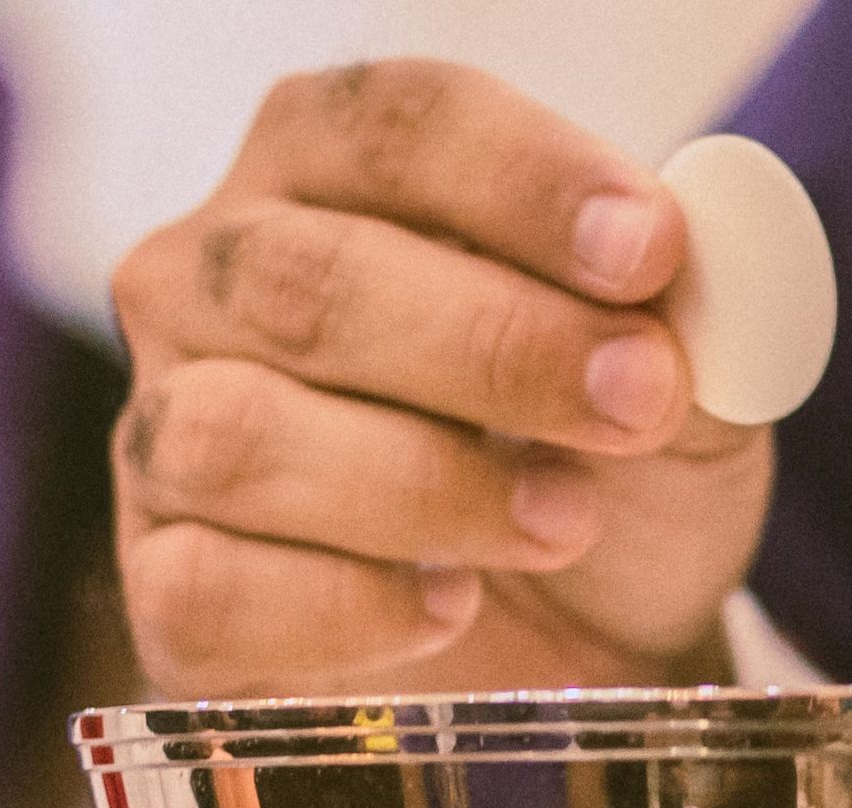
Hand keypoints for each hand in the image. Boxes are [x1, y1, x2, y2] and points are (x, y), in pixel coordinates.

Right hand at [113, 59, 771, 697]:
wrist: (578, 638)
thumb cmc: (601, 462)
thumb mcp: (682, 379)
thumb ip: (688, 313)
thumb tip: (678, 273)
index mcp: (328, 172)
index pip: (393, 126)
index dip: (522, 178)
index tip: (651, 251)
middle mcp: (213, 283)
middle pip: (308, 280)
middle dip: (492, 345)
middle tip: (637, 400)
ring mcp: (166, 435)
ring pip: (238, 437)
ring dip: (424, 485)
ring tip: (560, 520)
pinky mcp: (163, 584)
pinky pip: (210, 592)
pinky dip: (346, 607)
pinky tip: (445, 606)